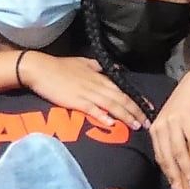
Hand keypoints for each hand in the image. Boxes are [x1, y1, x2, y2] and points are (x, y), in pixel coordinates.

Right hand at [20, 53, 148, 131]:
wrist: (40, 69)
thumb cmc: (60, 66)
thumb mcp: (84, 62)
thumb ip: (100, 68)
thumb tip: (115, 69)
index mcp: (100, 77)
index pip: (123, 90)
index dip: (137, 100)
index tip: (149, 109)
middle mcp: (97, 86)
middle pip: (122, 99)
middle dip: (136, 112)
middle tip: (148, 123)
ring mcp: (87, 94)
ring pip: (112, 106)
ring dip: (125, 116)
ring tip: (137, 126)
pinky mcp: (76, 101)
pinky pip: (92, 109)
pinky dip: (103, 116)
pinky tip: (111, 123)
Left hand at [150, 63, 189, 188]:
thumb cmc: (187, 106)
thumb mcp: (174, 122)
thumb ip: (171, 140)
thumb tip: (176, 165)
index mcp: (156, 130)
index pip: (160, 158)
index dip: (168, 176)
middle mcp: (161, 125)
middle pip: (168, 157)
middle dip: (176, 178)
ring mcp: (174, 121)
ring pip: (179, 151)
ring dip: (188, 169)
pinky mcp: (188, 116)